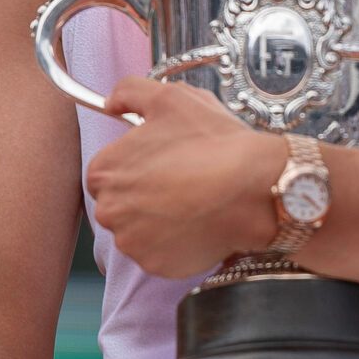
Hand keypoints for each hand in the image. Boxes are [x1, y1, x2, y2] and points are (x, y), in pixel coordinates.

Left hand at [84, 78, 285, 276]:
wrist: (254, 189)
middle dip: (143, 196)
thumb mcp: (170, 98)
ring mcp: (131, 243)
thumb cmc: (212, 143)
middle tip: (180, 182)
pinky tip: (198, 224)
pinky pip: (159, 254)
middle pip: (119, 205)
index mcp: (104, 171)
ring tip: (192, 203)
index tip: (159, 165)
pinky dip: (175, 244)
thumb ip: (130, 92)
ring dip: (158, 221)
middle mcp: (108, 211)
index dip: (134, 167)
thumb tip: (111, 103)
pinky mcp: (155, 266)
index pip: (106, 174)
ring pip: (138, 231)